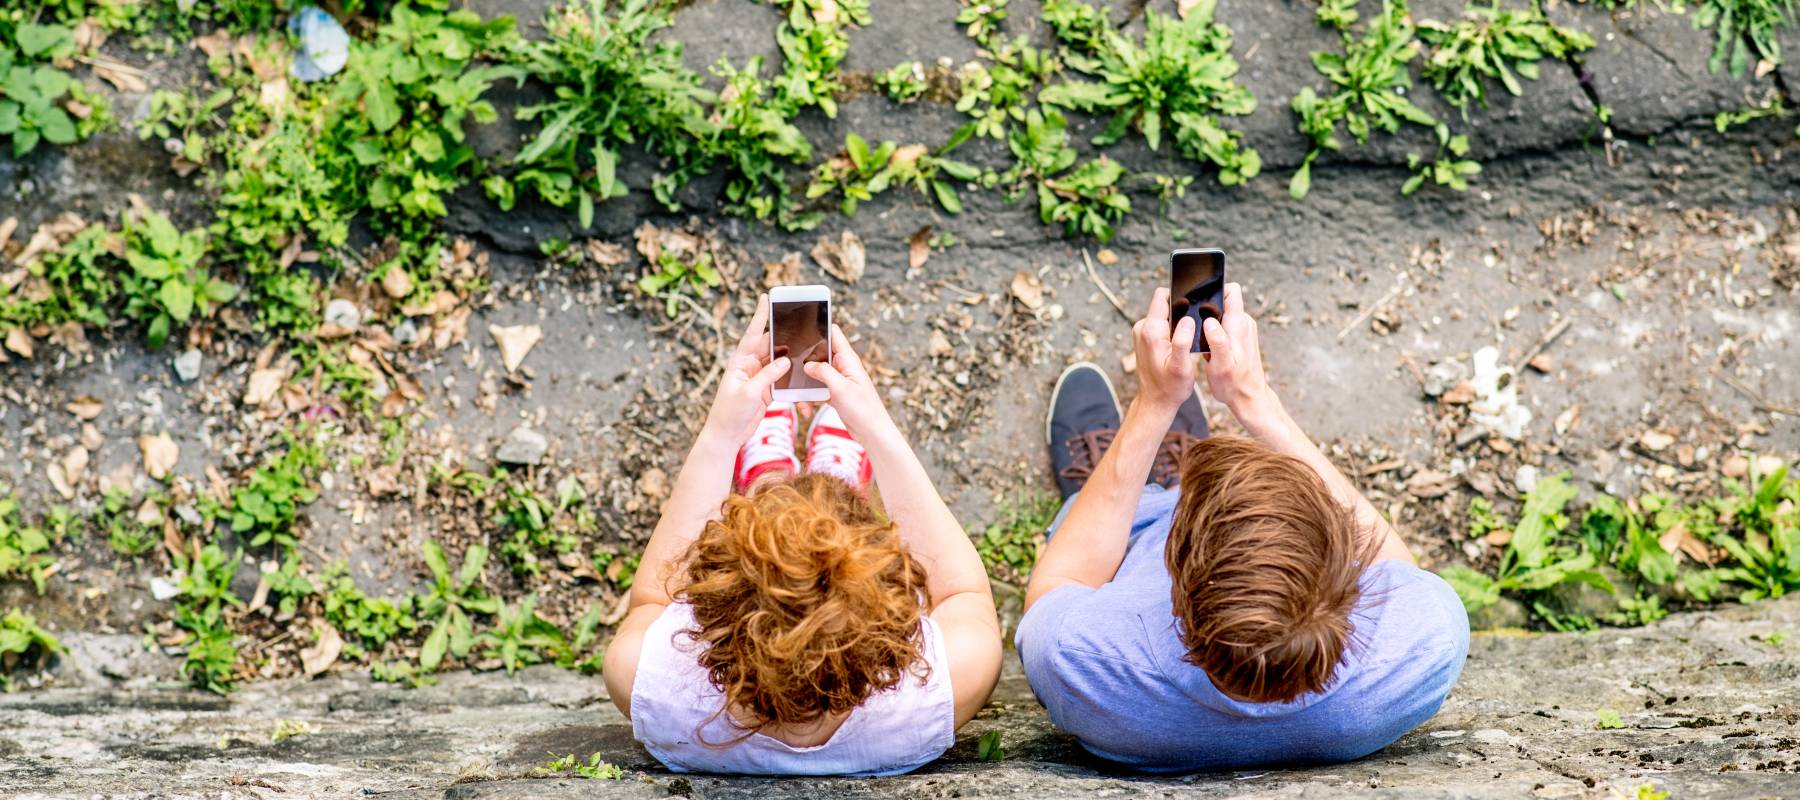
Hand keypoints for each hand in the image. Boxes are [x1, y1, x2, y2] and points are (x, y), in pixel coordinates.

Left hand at [703, 294, 790, 443]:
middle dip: (783, 336)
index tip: (766, 298)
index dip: (760, 316)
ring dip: (789, 357)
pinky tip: (801, 373)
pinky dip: (791, 376)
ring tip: (805, 347)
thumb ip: (767, 376)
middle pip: (769, 346)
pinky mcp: (765, 390)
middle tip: (799, 324)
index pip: (752, 335)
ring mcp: (758, 378)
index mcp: (739, 363)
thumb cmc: (729, 414)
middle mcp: (749, 367)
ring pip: (777, 361)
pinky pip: (781, 378)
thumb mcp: (749, 393)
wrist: (726, 436)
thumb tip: (785, 360)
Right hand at [801, 325, 896, 441]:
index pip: (833, 333)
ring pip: (815, 375)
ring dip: (805, 386)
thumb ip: (823, 371)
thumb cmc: (863, 410)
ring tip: (801, 399)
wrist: (872, 433)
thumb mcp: (840, 388)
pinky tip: (807, 409)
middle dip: (805, 363)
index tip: (800, 332)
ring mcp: (838, 380)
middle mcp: (843, 366)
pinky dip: (810, 399)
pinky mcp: (834, 393)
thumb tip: (807, 365)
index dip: (818, 328)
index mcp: (848, 359)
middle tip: (792, 371)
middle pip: (819, 354)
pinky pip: (817, 390)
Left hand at [1131, 287, 1197, 414]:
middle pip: (1165, 304)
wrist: (1155, 402)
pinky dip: (1172, 329)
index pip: (1162, 297)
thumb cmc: (1170, 387)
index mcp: (1151, 330)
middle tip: (1196, 326)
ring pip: (1164, 314)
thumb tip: (1188, 320)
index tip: (1194, 302)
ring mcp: (1142, 332)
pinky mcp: (1145, 338)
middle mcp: (1143, 328)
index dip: (1179, 295)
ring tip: (1190, 337)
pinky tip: (1181, 343)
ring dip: (1178, 321)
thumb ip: (1183, 342)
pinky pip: (1161, 324)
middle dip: (1181, 309)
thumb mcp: (1181, 367)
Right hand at [1200, 282, 1273, 418]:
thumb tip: (1209, 321)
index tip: (1199, 296)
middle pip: (1224, 300)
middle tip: (1194, 323)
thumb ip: (1217, 341)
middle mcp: (1243, 323)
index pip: (1231, 291)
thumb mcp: (1221, 364)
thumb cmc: (1234, 384)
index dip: (1215, 288)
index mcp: (1238, 325)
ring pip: (1223, 313)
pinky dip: (1214, 332)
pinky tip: (1208, 348)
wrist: (1249, 399)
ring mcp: (1243, 330)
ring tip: (1201, 339)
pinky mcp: (1240, 338)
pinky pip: (1225, 325)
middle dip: (1208, 306)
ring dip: (1210, 321)